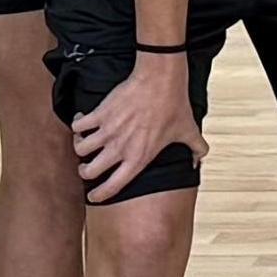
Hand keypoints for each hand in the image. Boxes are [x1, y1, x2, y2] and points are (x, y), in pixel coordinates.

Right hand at [68, 52, 202, 197]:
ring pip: (80, 149)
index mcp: (138, 159)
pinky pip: (78, 125)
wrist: (160, 80)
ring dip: (81, 146)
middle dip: (85, 171)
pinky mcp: (100, 114)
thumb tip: (198, 161)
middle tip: (87, 165)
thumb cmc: (174, 106)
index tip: (94, 195)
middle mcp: (119, 149)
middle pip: (88, 171)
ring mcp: (108, 131)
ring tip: (85, 142)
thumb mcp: (188, 131)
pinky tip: (83, 120)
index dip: (100, 194)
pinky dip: (78, 124)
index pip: (113, 186)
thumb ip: (196, 150)